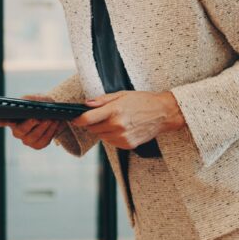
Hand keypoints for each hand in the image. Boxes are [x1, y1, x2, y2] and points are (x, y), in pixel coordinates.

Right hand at [0, 95, 63, 149]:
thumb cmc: (38, 104)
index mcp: (11, 119)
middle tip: (38, 118)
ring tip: (52, 119)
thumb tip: (30, 106)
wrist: (51, 111)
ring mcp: (26, 140)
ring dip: (44, 127)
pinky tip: (55, 123)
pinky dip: (51, 132)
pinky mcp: (37, 145)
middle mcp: (16, 131)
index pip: (0, 121)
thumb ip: (28, 100)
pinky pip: (44, 141)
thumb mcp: (32, 98)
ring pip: (34, 137)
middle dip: (30, 124)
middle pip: (20, 130)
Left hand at [70, 90, 184, 149]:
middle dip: (93, 123)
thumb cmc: (142, 101)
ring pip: (101, 136)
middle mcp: (118, 125)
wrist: (163, 113)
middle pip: (93, 128)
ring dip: (103, 130)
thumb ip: (102, 100)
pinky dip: (112, 136)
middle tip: (102, 116)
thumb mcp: (121, 95)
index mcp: (114, 111)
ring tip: (115, 121)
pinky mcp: (128, 145)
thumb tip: (86, 104)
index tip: (75, 119)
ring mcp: (123, 137)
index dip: (78, 120)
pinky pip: (111, 142)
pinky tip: (121, 128)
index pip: (88, 119)